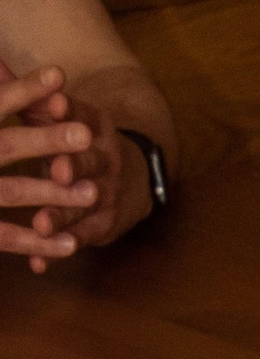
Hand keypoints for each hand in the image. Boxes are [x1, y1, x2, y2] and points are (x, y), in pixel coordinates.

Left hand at [0, 67, 105, 267]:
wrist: (131, 180)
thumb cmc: (74, 142)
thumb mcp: (57, 115)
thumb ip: (28, 95)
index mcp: (96, 126)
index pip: (84, 115)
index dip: (70, 112)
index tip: (56, 103)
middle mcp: (108, 160)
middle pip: (91, 163)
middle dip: (75, 166)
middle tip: (57, 169)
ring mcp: (108, 195)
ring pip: (86, 207)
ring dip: (63, 216)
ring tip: (41, 225)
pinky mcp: (104, 227)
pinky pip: (80, 241)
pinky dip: (58, 252)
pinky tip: (39, 263)